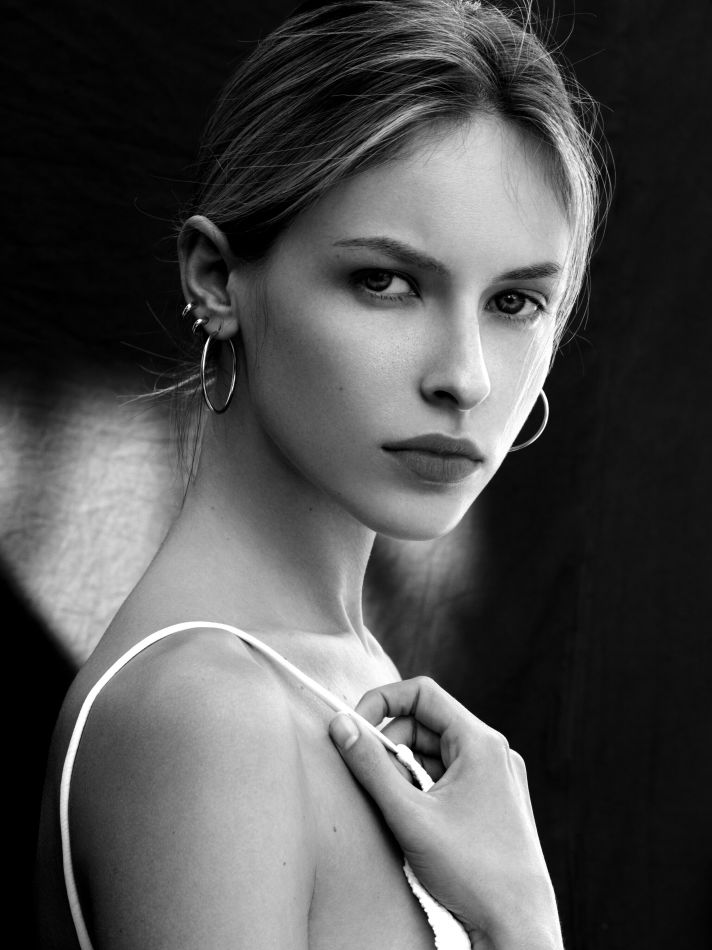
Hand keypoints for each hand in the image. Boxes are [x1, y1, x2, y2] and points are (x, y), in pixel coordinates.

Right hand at [328, 677, 562, 949]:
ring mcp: (495, 777)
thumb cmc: (471, 872)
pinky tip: (416, 821)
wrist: (518, 928)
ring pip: (434, 753)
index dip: (381, 702)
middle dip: (390, 745)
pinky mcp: (493, 801)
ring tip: (397, 809)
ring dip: (405, 771)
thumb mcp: (410, 816)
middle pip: (426, 724)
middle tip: (370, 780)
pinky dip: (423, 789)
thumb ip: (370, 766)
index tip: (352, 727)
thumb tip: (340, 725)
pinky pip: (448, 777)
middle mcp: (493, 752)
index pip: (422, 693)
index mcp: (481, 742)